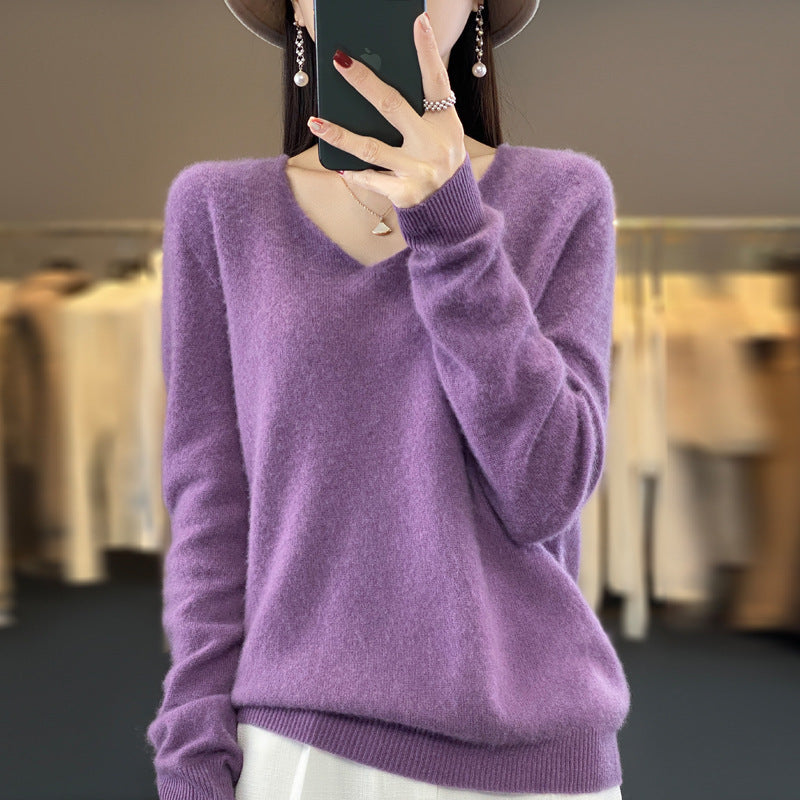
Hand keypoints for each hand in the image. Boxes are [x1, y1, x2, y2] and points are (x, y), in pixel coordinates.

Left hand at [306, 12, 467, 208]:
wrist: (450, 211)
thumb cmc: (437, 162)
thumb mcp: (440, 135)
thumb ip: (417, 113)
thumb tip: (373, 87)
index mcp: (445, 124)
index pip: (436, 82)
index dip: (427, 51)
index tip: (417, 21)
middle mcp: (434, 146)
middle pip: (392, 107)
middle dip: (364, 82)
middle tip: (339, 61)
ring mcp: (419, 171)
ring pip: (371, 148)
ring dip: (340, 135)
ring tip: (316, 121)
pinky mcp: (405, 195)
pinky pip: (370, 180)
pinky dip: (353, 173)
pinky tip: (338, 165)